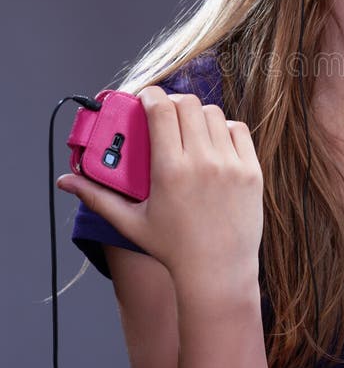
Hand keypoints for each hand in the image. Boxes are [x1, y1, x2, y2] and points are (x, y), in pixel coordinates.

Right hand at [57, 86, 263, 286]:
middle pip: (187, 104)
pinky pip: (238, 130)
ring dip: (198, 114)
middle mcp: (202, 162)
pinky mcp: (251, 171)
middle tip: (165, 113)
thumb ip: (97, 197)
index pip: (160, 109)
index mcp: (170, 170)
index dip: (150, 95)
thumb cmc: (172, 249)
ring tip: (189, 128)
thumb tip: (66, 181)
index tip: (145, 97)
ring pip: (214, 114)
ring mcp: (231, 165)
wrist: (218, 272)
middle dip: (172, 102)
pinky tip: (214, 140)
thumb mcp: (131, 222)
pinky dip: (225, 129)